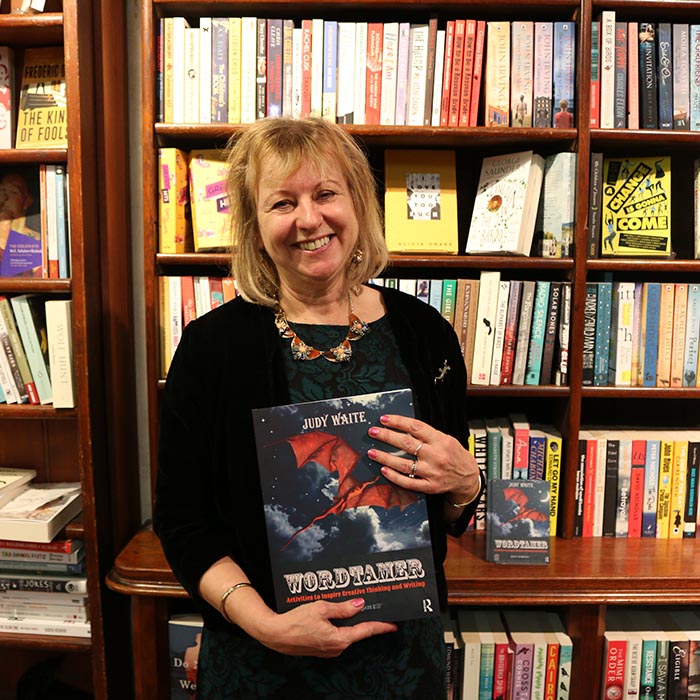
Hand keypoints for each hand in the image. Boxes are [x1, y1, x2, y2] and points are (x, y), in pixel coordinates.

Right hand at [252, 598, 396, 657]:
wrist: (275, 635)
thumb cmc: (296, 621)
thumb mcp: (321, 608)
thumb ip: (342, 608)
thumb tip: (359, 605)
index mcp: (339, 639)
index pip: (365, 631)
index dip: (380, 626)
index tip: (392, 625)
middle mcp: (336, 648)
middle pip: (356, 631)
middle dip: (363, 620)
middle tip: (371, 608)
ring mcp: (328, 650)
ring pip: (345, 633)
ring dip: (348, 622)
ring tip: (350, 607)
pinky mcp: (321, 648)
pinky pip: (335, 636)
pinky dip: (338, 626)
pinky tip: (334, 615)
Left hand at [367, 414, 480, 505]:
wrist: (468, 477)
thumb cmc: (455, 455)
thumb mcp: (446, 439)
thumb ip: (427, 434)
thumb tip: (403, 427)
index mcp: (440, 440)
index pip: (416, 427)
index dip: (398, 422)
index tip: (384, 419)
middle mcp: (436, 456)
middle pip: (407, 444)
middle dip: (387, 436)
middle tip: (373, 432)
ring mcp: (432, 472)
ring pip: (404, 464)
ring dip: (385, 457)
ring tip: (372, 452)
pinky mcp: (429, 486)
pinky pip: (408, 482)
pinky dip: (394, 477)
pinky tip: (384, 470)